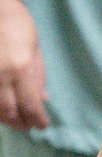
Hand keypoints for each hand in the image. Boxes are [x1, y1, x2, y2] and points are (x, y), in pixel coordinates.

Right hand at [0, 0, 46, 130]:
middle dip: (20, 122)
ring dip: (6, 119)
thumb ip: (38, 77)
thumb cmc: (20, 28)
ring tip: (17, 122)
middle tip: (29, 127)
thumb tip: (42, 100)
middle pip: (9, 111)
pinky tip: (2, 111)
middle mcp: (1, 77)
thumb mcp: (37, 51)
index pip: (30, 104)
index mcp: (21, 69)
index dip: (37, 118)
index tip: (42, 125)